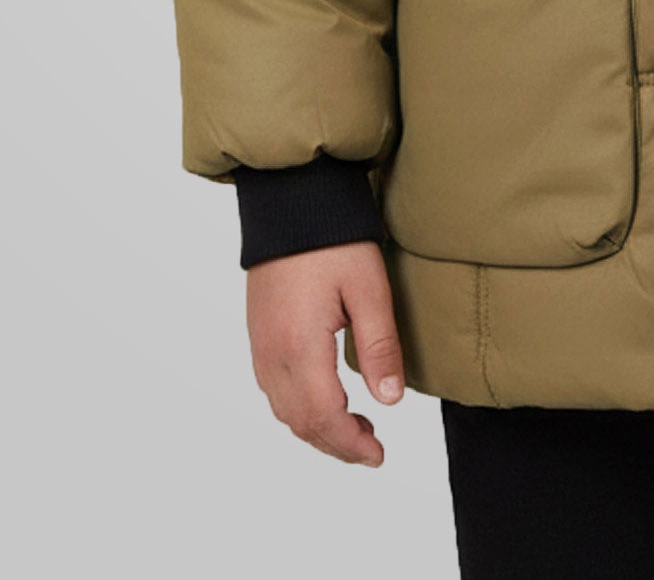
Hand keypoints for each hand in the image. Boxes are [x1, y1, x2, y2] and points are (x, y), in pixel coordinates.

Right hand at [245, 240, 405, 465]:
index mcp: (300, 347)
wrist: (290, 201)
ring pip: (284, 411)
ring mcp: (260, 346)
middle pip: (300, 423)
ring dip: (318, 429)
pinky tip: (325, 399)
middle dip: (336, 444)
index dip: (351, 445)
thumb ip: (380, 345)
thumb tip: (390, 401)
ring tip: (356, 427)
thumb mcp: (369, 287)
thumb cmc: (333, 239)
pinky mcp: (259, 334)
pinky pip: (274, 390)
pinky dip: (300, 408)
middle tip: (373, 448)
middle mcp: (272, 355)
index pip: (324, 418)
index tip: (379, 455)